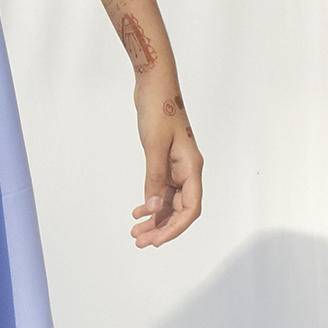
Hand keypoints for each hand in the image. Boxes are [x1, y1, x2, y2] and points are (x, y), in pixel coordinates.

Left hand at [131, 79, 202, 246]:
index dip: (175, 228)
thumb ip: (155, 178)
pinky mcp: (166, 161)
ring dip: (154, 218)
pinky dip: (151, 202)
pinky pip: (162, 189)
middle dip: (162, 227)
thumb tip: (154, 208)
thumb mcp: (154, 145)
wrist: (154, 86)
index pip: (190, 208)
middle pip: (180, 209)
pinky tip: (138, 211)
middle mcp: (188, 170)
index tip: (157, 240)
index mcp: (192, 167)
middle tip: (140, 241)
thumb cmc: (159, 111)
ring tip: (135, 232)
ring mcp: (178, 166)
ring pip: (170, 201)